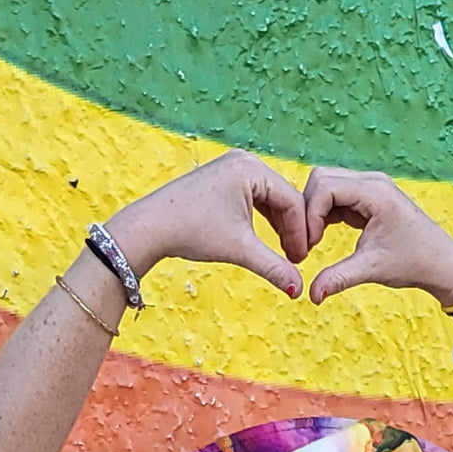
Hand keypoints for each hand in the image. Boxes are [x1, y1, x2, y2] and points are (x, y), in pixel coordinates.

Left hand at [104, 150, 307, 295]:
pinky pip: (254, 198)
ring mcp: (231, 167)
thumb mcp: (240, 250)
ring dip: (278, 226)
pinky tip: (265, 241)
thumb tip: (299, 290)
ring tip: (283, 254)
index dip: (300, 233)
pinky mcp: (222, 178)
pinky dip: (262, 220)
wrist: (151, 227)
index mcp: (251, 168)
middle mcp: (244, 160)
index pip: (291, 201)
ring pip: (269, 199)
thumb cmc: (192, 231)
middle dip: (291, 229)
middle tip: (295, 260)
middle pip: (282, 197)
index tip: (300, 260)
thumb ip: (274, 267)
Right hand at [302, 166, 452, 306]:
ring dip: (314, 211)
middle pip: (321, 178)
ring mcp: (370, 187)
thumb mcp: (373, 270)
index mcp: (375, 192)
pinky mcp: (367, 198)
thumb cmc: (414, 262)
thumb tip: (312, 296)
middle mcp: (372, 182)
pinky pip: (336, 196)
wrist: (441, 263)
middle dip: (307, 209)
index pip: (325, 187)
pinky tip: (321, 238)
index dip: (309, 215)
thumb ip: (339, 278)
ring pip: (326, 185)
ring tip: (312, 243)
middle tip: (306, 244)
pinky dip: (323, 214)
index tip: (309, 246)